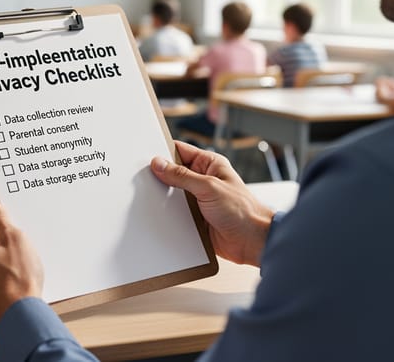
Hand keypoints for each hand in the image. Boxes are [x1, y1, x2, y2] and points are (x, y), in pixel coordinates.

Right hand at [151, 141, 273, 265]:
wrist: (252, 242)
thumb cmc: (243, 211)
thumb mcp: (209, 187)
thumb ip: (182, 176)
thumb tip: (160, 164)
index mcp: (209, 165)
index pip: (180, 151)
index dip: (163, 152)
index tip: (145, 156)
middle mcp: (202, 180)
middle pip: (172, 173)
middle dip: (159, 176)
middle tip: (142, 178)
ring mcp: (197, 199)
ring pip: (171, 194)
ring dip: (162, 197)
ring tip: (149, 197)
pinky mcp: (193, 217)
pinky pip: (173, 212)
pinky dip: (166, 214)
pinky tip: (157, 214)